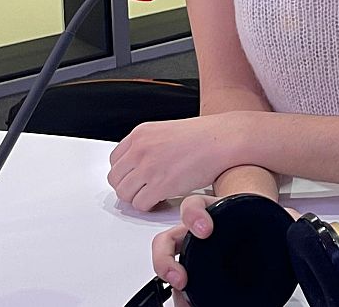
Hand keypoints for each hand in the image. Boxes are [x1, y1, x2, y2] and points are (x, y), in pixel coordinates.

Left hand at [108, 115, 242, 210]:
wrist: (224, 139)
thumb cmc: (204, 136)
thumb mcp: (166, 132)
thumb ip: (148, 146)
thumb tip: (138, 166)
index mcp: (140, 134)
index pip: (115, 161)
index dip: (126, 174)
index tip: (135, 179)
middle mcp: (140, 149)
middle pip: (116, 179)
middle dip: (129, 188)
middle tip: (144, 191)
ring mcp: (149, 167)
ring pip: (125, 194)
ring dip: (138, 199)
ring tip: (155, 196)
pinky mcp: (161, 185)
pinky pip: (140, 204)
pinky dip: (150, 206)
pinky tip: (162, 200)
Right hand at [151, 194, 300, 302]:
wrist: (260, 238)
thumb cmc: (258, 224)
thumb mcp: (271, 218)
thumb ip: (285, 218)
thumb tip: (297, 221)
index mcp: (213, 211)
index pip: (193, 206)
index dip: (193, 215)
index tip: (205, 229)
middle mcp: (196, 232)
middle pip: (167, 240)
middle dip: (165, 257)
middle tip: (180, 275)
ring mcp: (194, 254)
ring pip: (169, 263)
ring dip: (168, 278)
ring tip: (180, 292)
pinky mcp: (196, 275)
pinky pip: (181, 286)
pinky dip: (180, 296)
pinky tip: (188, 303)